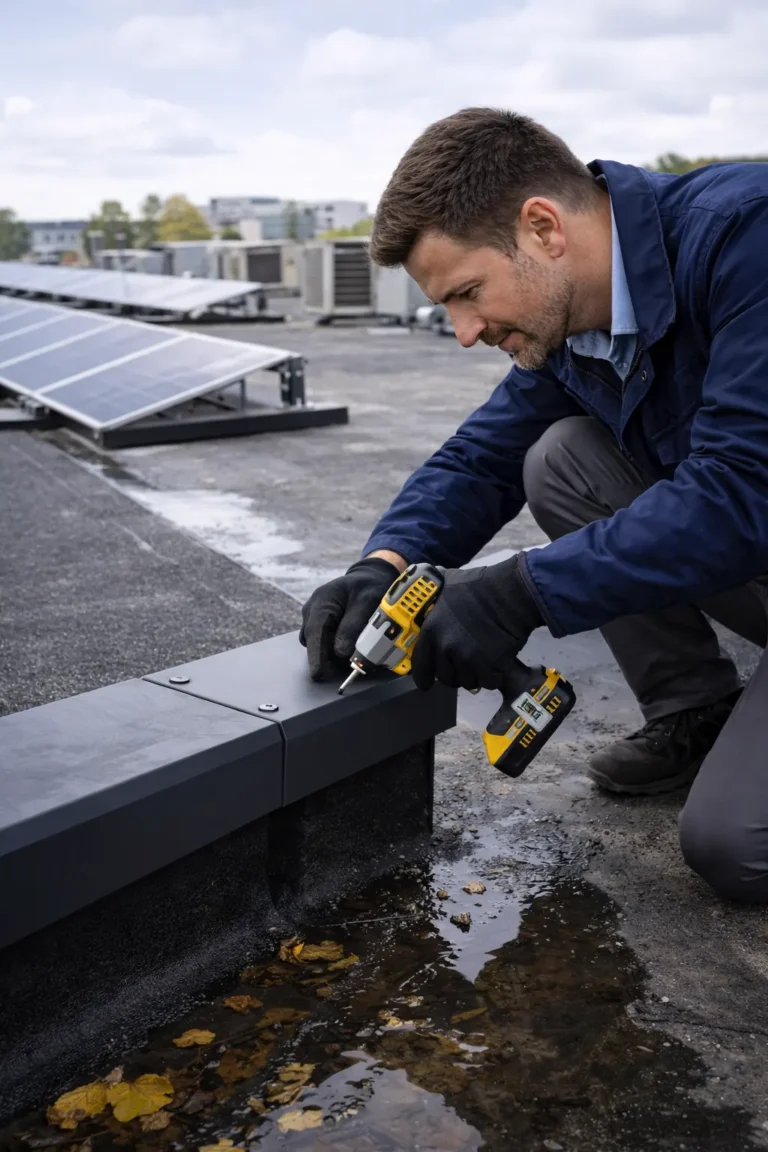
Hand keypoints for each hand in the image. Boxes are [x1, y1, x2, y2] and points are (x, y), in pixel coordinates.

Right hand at [300, 557, 399, 680]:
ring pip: (318, 644)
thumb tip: (341, 652)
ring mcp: (313, 618)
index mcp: (322, 601)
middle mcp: (312, 610)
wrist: (369, 577)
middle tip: (350, 665)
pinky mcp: (320, 626)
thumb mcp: (369, 601)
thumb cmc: (369, 587)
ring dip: (332, 653)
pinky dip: (335, 648)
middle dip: (328, 657)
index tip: (319, 675)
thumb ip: (354, 626)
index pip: (315, 632)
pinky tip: (350, 646)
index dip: (316, 655)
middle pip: (314, 642)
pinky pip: (323, 642)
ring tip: (355, 650)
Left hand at [410, 554, 542, 691]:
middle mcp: (446, 647)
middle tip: (464, 665)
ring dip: (474, 675)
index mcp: (432, 630)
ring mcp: (468, 658)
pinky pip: (487, 682)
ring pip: (467, 682)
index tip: (427, 683)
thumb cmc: (479, 585)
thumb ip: (434, 600)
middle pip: (445, 677)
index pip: (420, 664)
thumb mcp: (445, 586)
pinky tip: (496, 665)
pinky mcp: (489, 665)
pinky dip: (493, 677)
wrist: (510, 593)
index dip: (423, 676)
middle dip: (454, 674)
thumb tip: (425, 595)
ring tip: (483, 661)